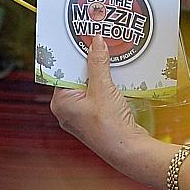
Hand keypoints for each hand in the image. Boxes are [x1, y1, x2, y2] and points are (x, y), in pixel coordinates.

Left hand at [51, 35, 150, 173]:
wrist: (128, 151)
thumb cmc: (109, 126)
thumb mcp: (103, 89)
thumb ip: (98, 63)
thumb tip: (96, 40)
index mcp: (61, 102)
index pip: (64, 70)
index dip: (74, 54)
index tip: (84, 38)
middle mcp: (67, 109)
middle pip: (77, 76)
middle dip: (90, 62)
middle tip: (100, 43)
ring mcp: (81, 115)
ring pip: (90, 85)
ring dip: (101, 73)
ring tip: (111, 57)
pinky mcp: (96, 117)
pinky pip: (98, 94)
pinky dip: (107, 84)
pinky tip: (118, 75)